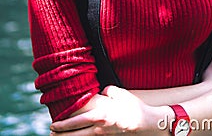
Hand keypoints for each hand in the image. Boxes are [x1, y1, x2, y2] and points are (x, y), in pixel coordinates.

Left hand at [50, 86, 167, 134]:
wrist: (148, 123)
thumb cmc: (134, 107)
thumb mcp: (120, 94)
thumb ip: (108, 91)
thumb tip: (101, 92)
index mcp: (101, 114)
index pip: (77, 121)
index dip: (63, 124)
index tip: (53, 124)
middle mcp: (100, 128)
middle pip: (76, 134)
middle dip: (62, 134)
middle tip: (51, 131)